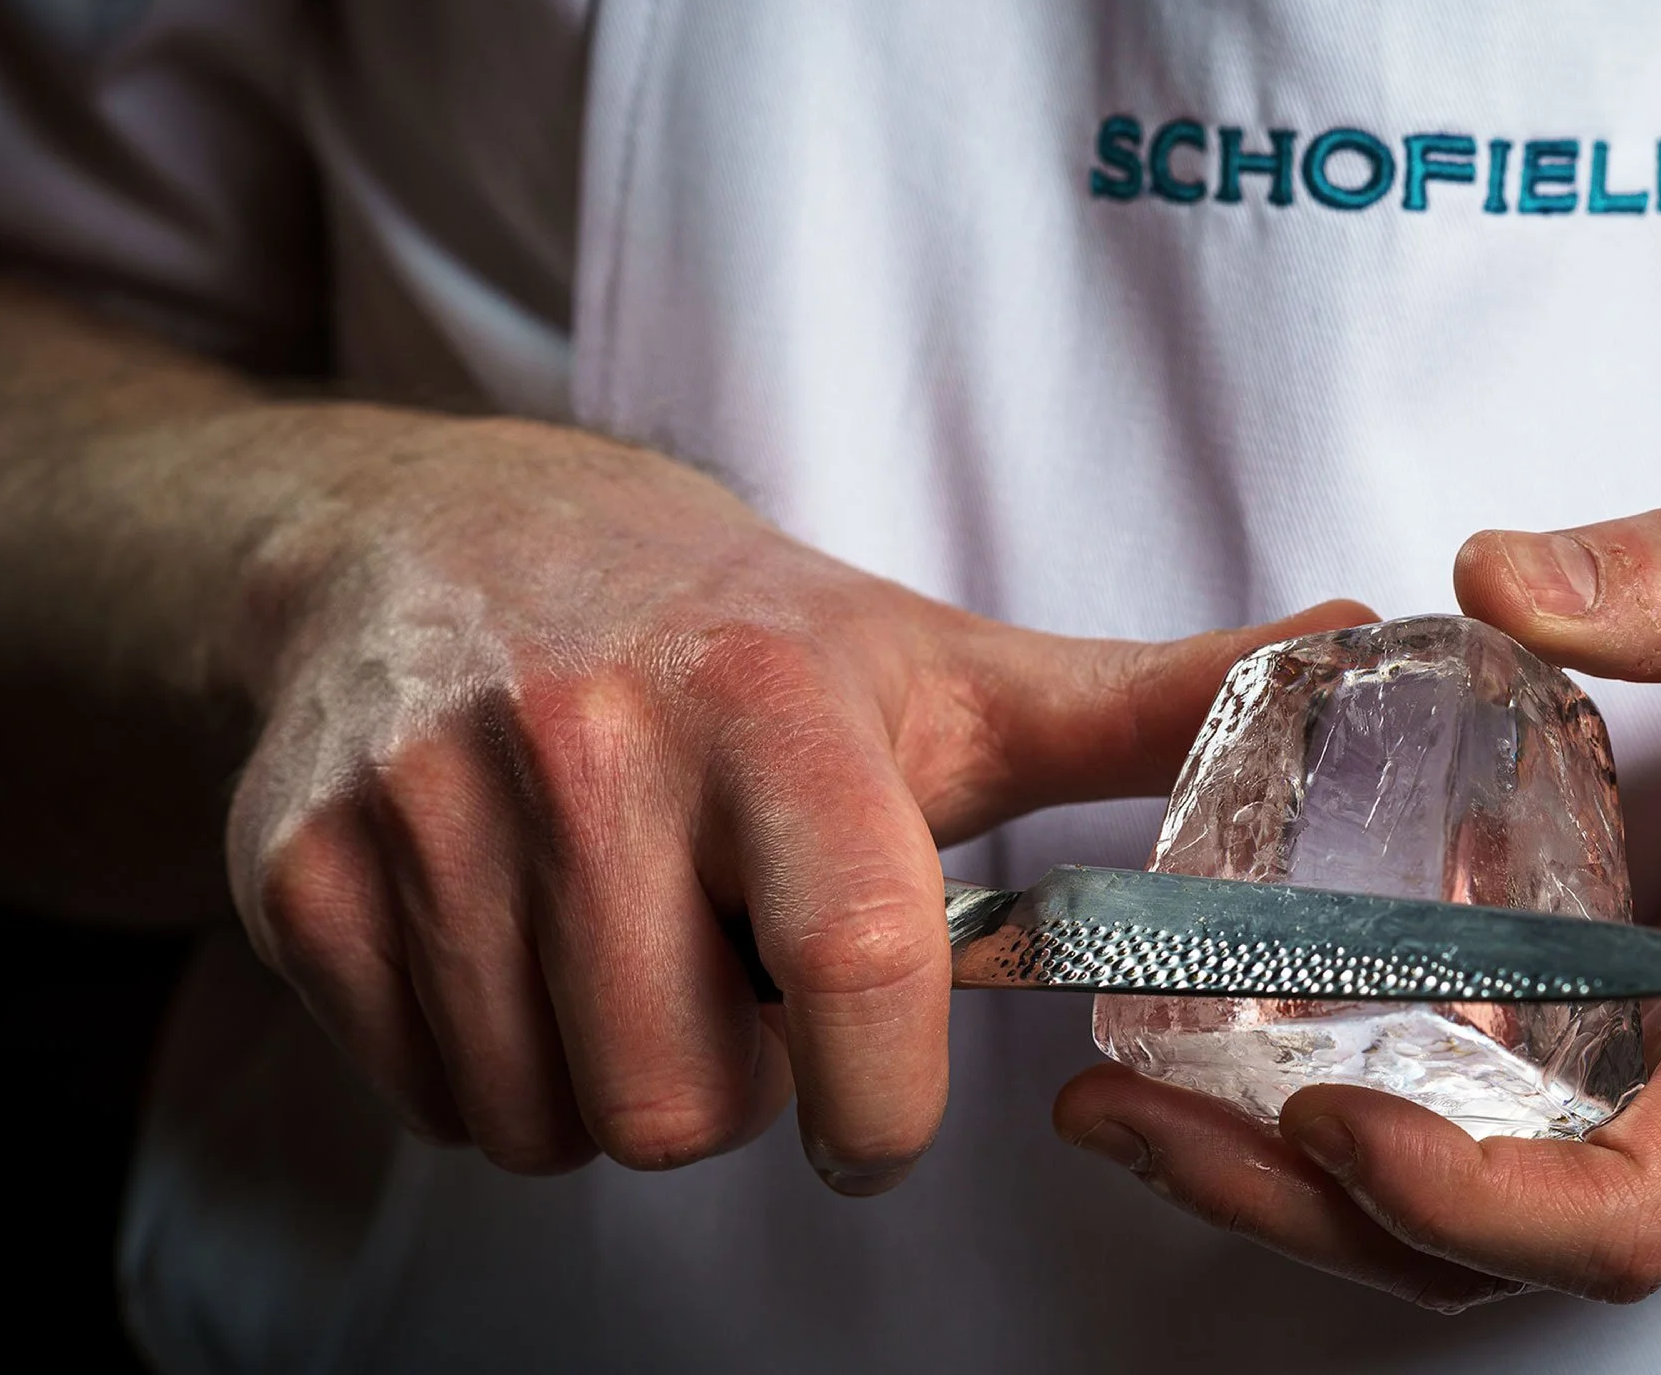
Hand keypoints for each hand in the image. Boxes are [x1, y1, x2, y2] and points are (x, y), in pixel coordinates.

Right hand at [227, 408, 1364, 1185]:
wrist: (450, 541)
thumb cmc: (740, 633)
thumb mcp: (948, 666)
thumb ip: (1153, 698)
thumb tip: (1360, 653)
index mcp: (776, 707)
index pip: (856, 968)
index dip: (879, 1100)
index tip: (876, 1118)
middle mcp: (588, 742)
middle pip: (680, 1099)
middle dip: (735, 1089)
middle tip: (734, 977)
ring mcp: (427, 807)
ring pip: (550, 1117)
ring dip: (616, 1080)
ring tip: (635, 944)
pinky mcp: (300, 865)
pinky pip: (430, 1094)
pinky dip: (496, 1067)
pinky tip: (530, 947)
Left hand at [1055, 508, 1660, 1306]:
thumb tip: (1477, 575)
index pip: (1627, 1214)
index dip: (1454, 1192)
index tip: (1319, 1107)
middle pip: (1511, 1257)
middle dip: (1303, 1206)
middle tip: (1125, 1109)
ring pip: (1501, 1246)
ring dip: (1315, 1194)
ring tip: (1143, 1103)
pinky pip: (1522, 1187)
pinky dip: (1384, 1153)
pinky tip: (1261, 1070)